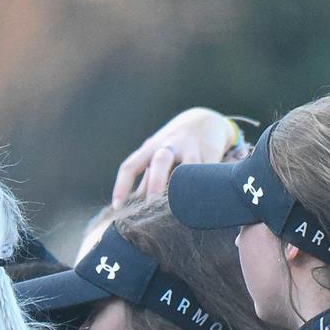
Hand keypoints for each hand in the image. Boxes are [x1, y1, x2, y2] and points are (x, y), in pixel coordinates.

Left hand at [110, 108, 242, 206]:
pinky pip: (208, 172)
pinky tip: (205, 199)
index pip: (131, 166)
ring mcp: (192, 148)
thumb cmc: (174, 145)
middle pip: (160, 161)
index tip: (117, 207)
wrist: (205, 120)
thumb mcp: (157, 155)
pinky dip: (206, 185)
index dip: (122, 186)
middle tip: (152, 205)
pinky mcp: (212, 153)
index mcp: (151, 148)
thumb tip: (133, 207)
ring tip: (181, 209)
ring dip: (184, 187)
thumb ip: (147, 178)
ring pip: (188, 168)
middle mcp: (169, 145)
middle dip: (156, 184)